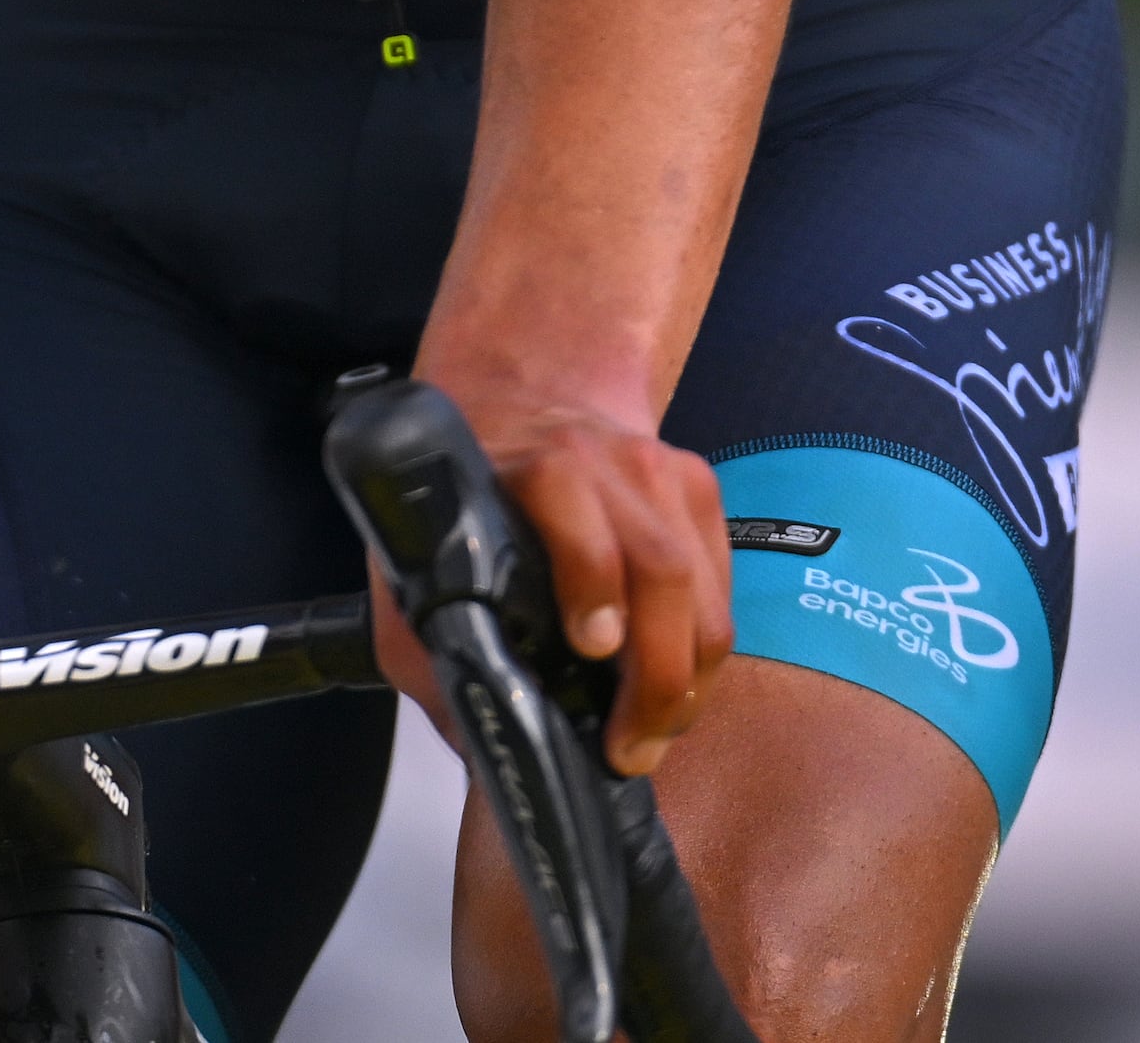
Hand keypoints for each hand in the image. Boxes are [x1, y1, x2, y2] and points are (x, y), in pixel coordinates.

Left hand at [386, 374, 730, 776]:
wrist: (522, 387)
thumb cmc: (467, 486)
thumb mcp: (418, 552)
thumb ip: (437, 646)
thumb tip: (483, 753)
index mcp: (527, 467)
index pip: (574, 512)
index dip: (591, 580)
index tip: (593, 647)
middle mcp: (603, 461)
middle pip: (660, 568)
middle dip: (657, 673)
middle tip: (632, 747)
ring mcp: (660, 470)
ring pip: (702, 587)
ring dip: (690, 676)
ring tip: (656, 733)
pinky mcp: (697, 485)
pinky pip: (721, 581)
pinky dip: (706, 643)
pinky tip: (677, 684)